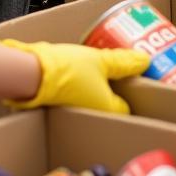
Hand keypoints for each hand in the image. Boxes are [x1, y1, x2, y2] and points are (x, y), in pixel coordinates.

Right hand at [0, 36, 148, 114]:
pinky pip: (80, 91)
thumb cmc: (67, 70)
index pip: (127, 106)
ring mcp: (75, 109)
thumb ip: (123, 62)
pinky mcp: (60, 100)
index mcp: (106, 110)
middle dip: (118, 87)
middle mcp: (91, 115)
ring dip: (100, 84)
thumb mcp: (101, 61)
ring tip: (107, 64)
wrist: (30, 73)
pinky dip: (84, 82)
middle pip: (110, 101)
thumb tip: (145, 60)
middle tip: (126, 68)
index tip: (139, 78)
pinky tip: (85, 67)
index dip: (134, 92)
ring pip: (94, 96)